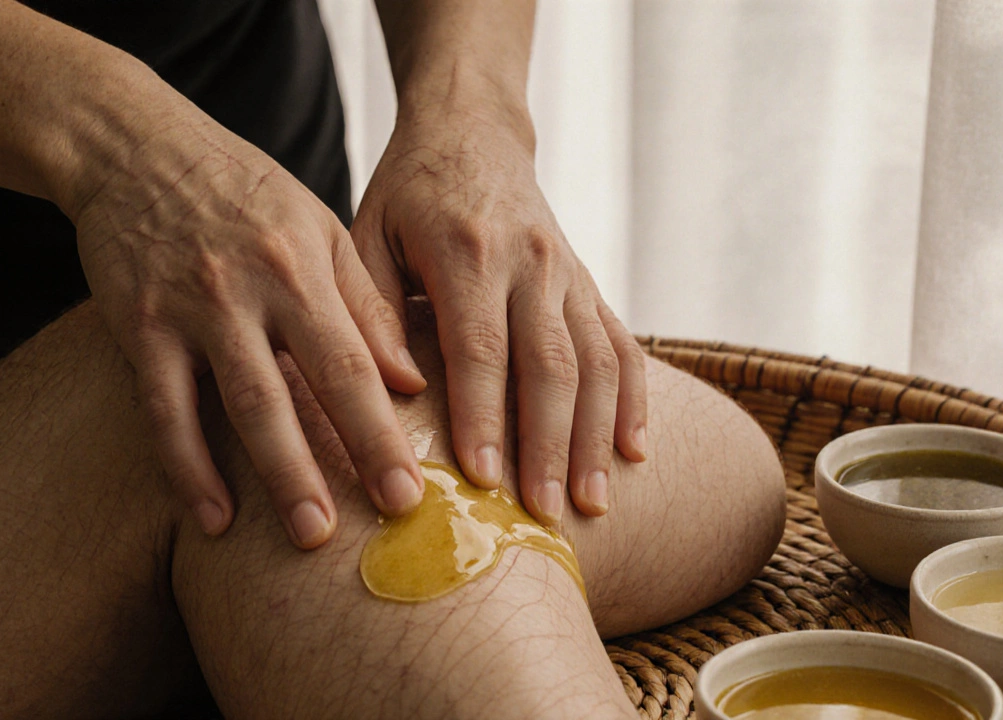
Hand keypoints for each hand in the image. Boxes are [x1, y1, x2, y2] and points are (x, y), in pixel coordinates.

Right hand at [69, 111, 426, 547]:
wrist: (138, 147)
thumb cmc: (247, 195)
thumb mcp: (321, 232)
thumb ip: (367, 305)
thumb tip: (415, 381)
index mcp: (306, 268)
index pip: (356, 362)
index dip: (385, 428)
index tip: (414, 488)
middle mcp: (252, 291)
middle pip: (304, 389)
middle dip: (345, 460)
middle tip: (382, 521)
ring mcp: (191, 310)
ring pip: (240, 405)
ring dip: (276, 474)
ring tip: (307, 536)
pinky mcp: (137, 326)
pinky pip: (163, 410)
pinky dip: (186, 468)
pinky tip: (212, 519)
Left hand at [351, 100, 647, 525]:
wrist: (473, 132)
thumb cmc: (406, 195)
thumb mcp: (366, 236)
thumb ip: (373, 311)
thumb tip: (396, 394)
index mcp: (467, 249)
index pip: (481, 347)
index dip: (485, 417)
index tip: (483, 482)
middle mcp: (531, 261)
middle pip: (550, 365)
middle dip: (550, 445)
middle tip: (544, 515)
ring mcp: (569, 272)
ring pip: (595, 362)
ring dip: (597, 437)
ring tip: (594, 505)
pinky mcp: (590, 283)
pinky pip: (622, 344)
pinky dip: (635, 399)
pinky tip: (637, 452)